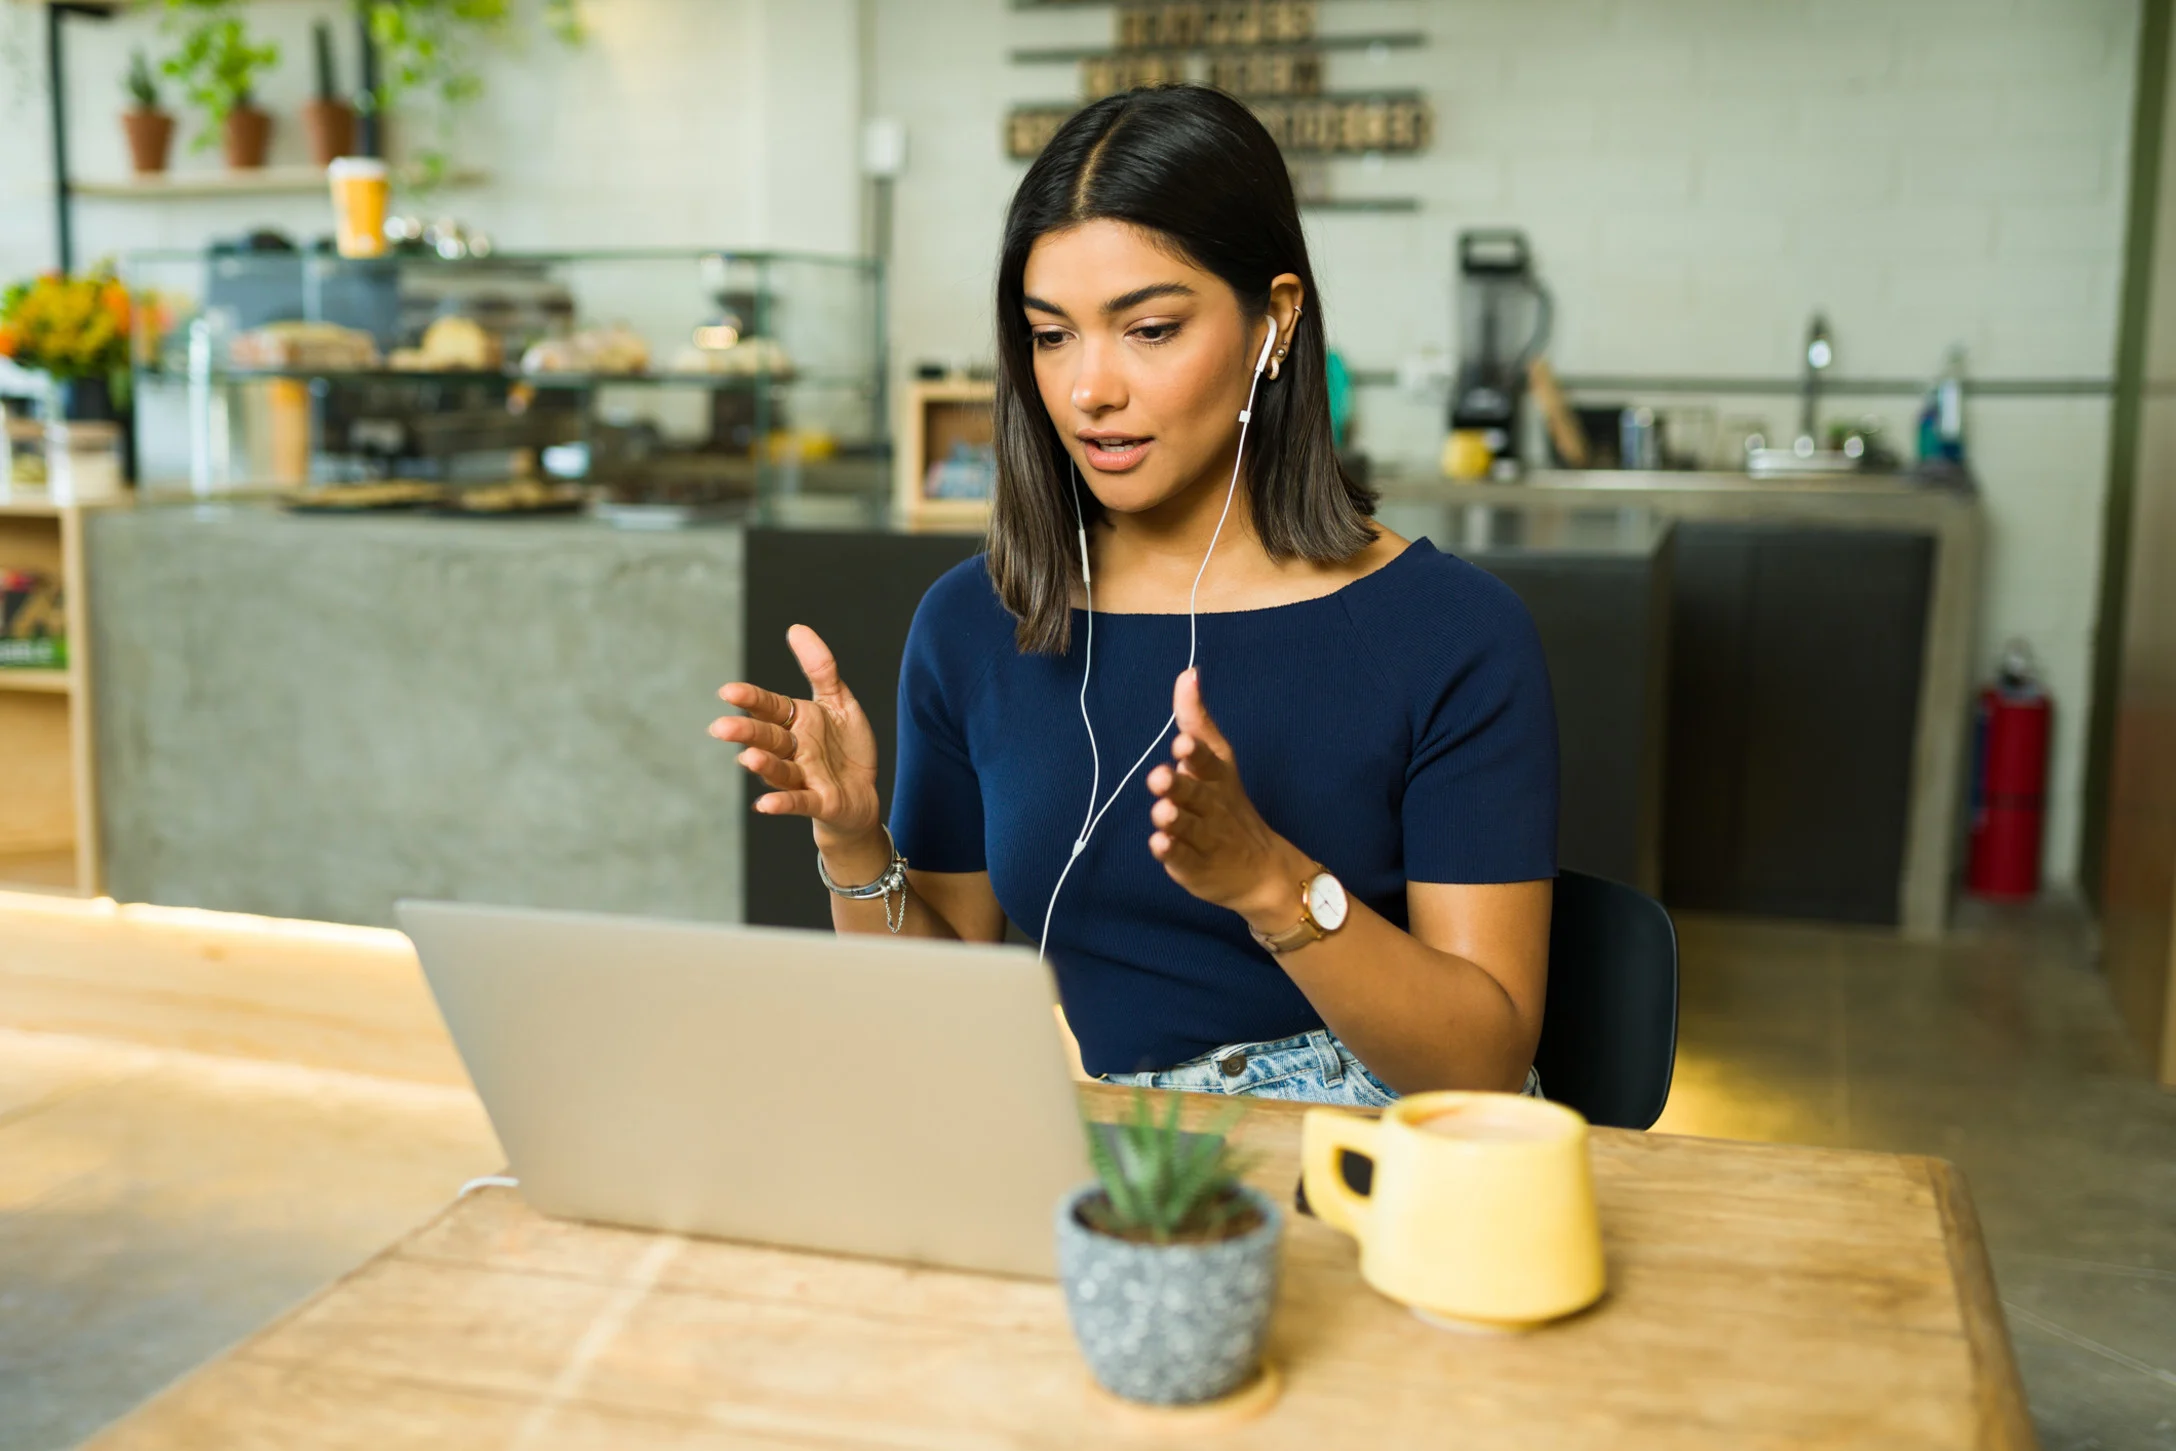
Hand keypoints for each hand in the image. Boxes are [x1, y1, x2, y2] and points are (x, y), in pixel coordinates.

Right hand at [709, 624, 881, 857]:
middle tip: (720, 728)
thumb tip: (796, 628)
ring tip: (748, 758)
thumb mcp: (838, 702)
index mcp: (795, 722)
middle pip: (767, 738)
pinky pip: (799, 802)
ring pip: (779, 770)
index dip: (751, 699)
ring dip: (763, 765)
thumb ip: (820, 668)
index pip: (769, 707)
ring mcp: (803, 777)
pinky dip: (782, 803)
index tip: (728, 691)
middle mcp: (793, 750)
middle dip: (746, 732)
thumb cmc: (844, 749)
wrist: (862, 795)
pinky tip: (765, 804)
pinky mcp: (818, 802)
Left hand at [1146, 669, 1312, 932]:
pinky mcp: (1195, 867)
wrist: (1261, 869)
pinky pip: (1183, 860)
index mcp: (1217, 778)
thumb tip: (1187, 673)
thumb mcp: (1217, 760)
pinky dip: (1172, 853)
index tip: (1181, 744)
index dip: (1195, 753)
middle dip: (1179, 785)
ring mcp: (1205, 839)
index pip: (1208, 761)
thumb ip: (1197, 720)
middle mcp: (1212, 807)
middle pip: (1195, 794)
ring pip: (1188, 827)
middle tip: (1160, 777)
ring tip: (1162, 811)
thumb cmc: (1227, 805)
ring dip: (1174, 818)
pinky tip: (1159, 844)